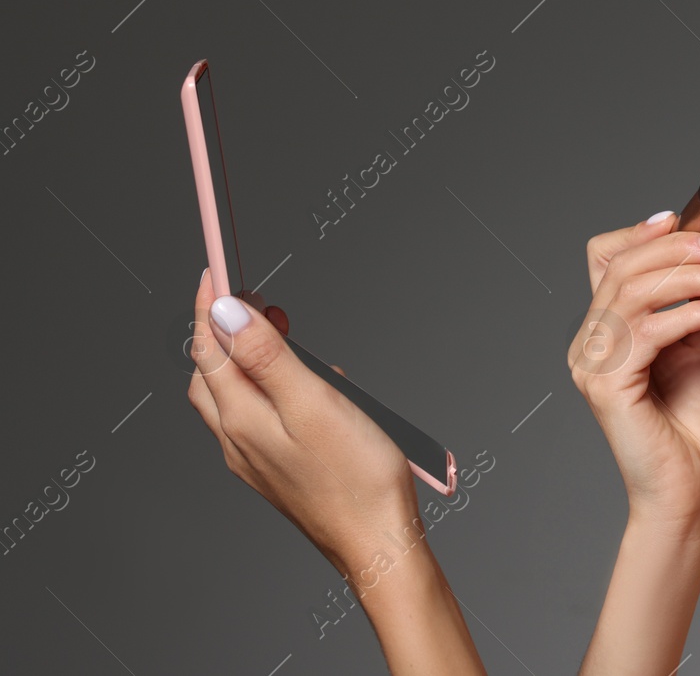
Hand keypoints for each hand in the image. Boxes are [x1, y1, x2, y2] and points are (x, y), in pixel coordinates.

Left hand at [187, 269, 421, 577]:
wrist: (378, 543)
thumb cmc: (357, 478)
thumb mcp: (315, 403)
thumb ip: (268, 356)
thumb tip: (224, 312)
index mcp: (241, 421)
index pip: (207, 349)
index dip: (208, 305)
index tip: (215, 270)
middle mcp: (238, 441)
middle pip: (210, 373)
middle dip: (223, 329)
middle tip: (254, 297)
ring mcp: (255, 459)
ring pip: (232, 396)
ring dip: (248, 357)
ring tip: (283, 332)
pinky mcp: (278, 470)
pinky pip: (257, 418)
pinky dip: (270, 386)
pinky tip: (308, 385)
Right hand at [570, 212, 699, 531]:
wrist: (698, 488)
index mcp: (607, 329)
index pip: (604, 257)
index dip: (639, 232)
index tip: (683, 217)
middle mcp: (589, 344)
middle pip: (622, 268)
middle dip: (680, 249)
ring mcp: (591, 365)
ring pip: (632, 293)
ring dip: (690, 276)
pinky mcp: (605, 387)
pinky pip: (644, 332)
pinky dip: (687, 313)